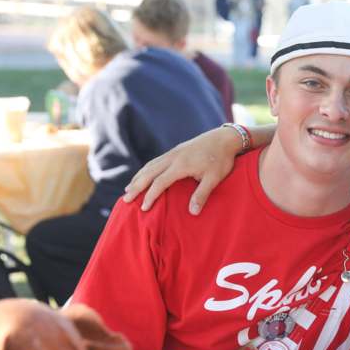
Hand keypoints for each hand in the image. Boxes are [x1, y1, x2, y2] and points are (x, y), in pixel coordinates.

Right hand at [123, 127, 242, 214]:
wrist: (224, 138)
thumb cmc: (221, 159)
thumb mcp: (214, 178)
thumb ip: (202, 194)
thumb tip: (192, 212)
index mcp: (181, 165)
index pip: (160, 182)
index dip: (150, 196)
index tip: (144, 208)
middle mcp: (172, 157)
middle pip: (148, 173)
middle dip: (136, 187)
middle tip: (125, 199)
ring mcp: (173, 153)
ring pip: (150, 166)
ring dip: (138, 177)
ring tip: (128, 189)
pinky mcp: (175, 150)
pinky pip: (155, 161)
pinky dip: (146, 170)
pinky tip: (143, 175)